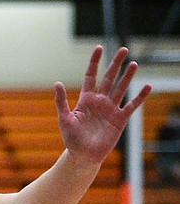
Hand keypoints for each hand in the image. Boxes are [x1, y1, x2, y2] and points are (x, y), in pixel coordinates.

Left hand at [55, 46, 150, 164]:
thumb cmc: (72, 138)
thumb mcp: (64, 119)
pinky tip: (147, 86)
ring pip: (121, 88)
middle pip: (109, 78)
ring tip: (134, 64)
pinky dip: (139, 96)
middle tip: (124, 49)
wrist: (83, 155)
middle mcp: (100, 101)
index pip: (91, 76)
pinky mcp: (120, 119)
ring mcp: (111, 109)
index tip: (99, 48)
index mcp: (85, 99)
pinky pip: (131, 105)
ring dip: (128, 77)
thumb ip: (61, 102)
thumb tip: (57, 83)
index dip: (94, 63)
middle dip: (116, 64)